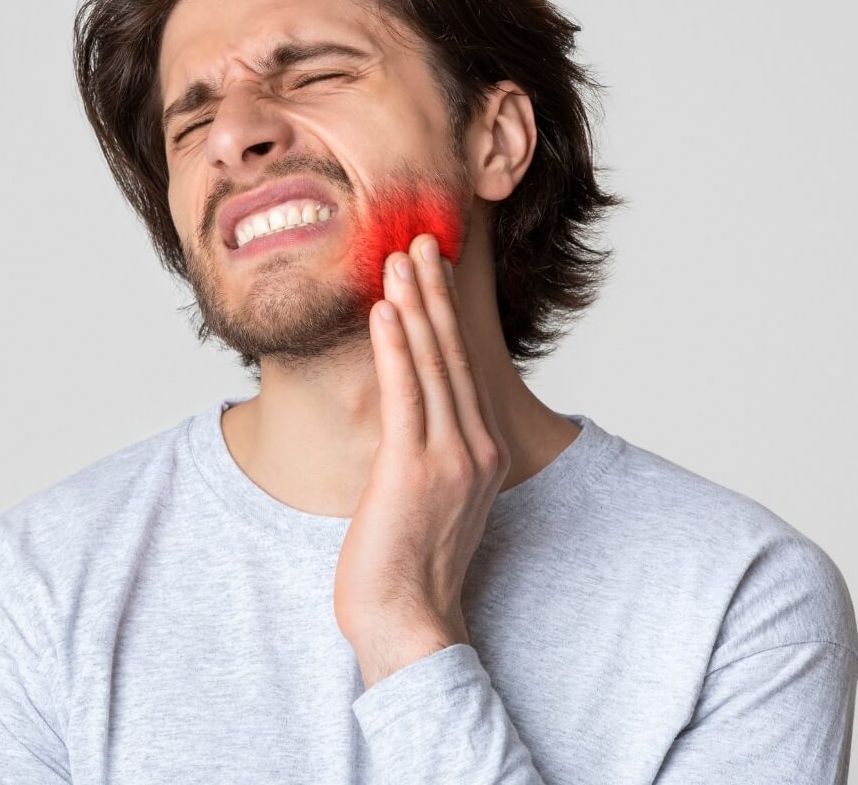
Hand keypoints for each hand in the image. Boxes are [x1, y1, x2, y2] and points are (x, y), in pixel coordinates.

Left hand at [334, 233, 511, 685]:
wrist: (410, 623)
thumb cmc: (412, 563)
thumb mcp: (433, 497)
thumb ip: (431, 451)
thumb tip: (410, 414)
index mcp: (480, 451)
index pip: (462, 367)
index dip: (446, 315)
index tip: (433, 273)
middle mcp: (474, 447)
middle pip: (452, 354)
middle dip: (434, 294)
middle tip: (420, 242)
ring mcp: (448, 457)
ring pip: (431, 365)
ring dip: (415, 306)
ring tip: (401, 259)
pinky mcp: (414, 470)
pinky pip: (405, 395)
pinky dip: (395, 347)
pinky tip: (385, 310)